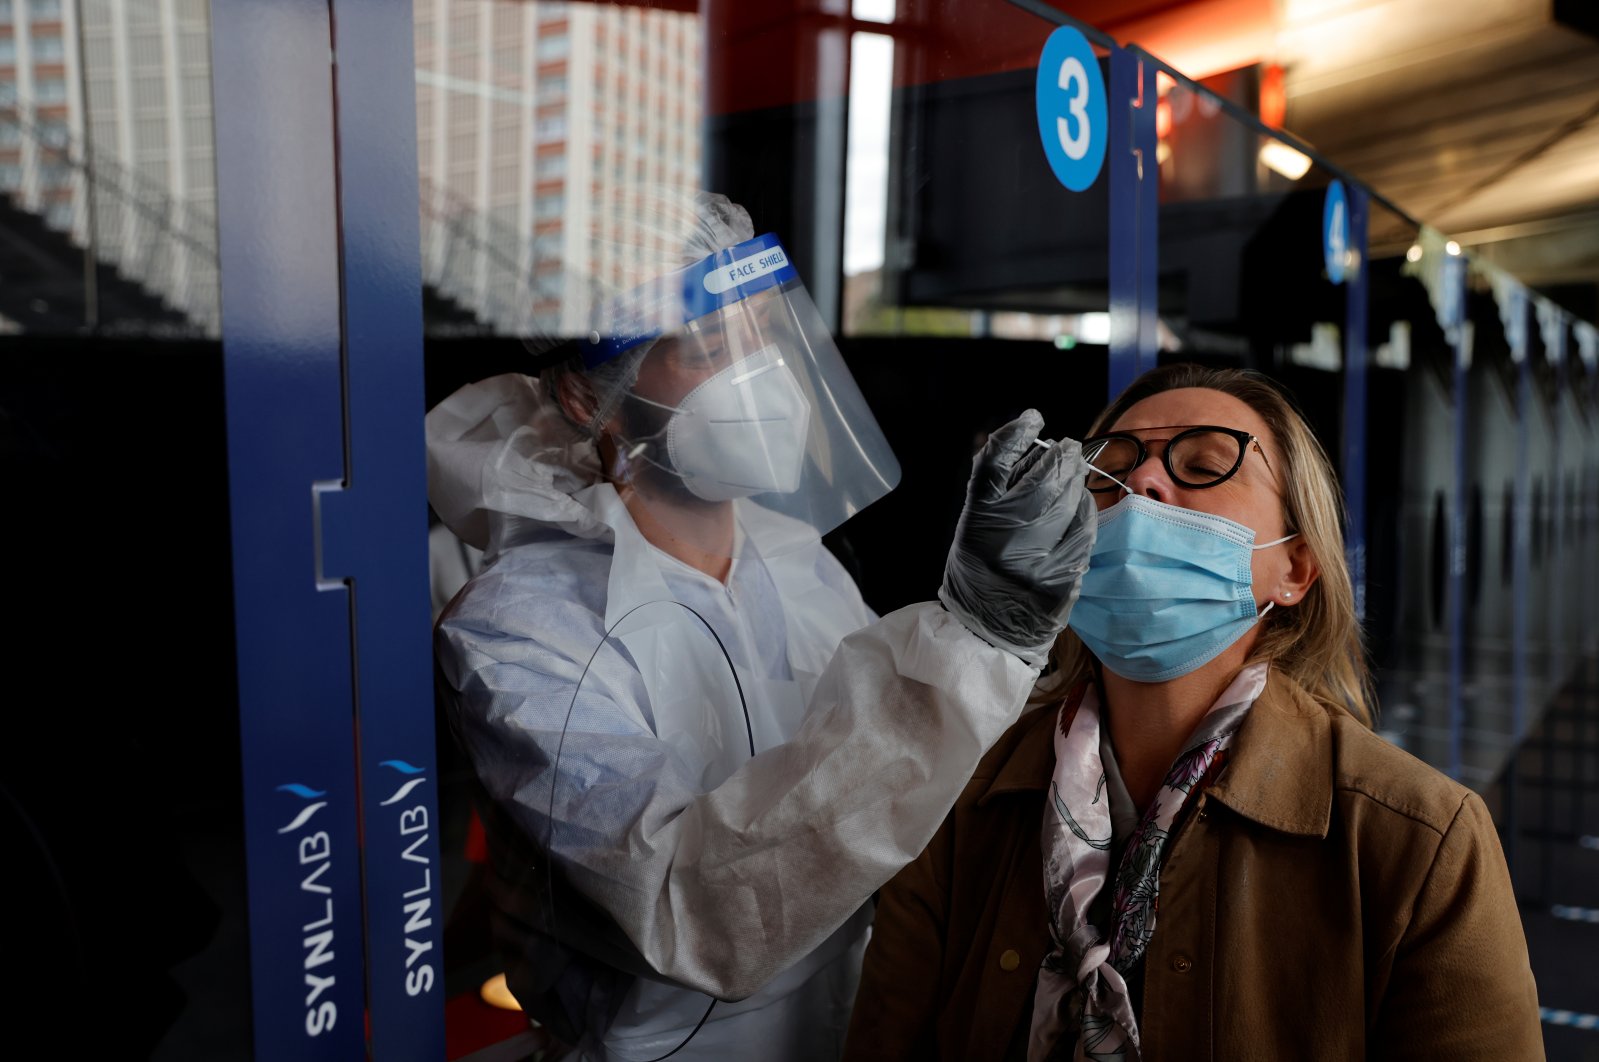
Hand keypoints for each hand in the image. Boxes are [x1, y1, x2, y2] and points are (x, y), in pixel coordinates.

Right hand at [937, 410, 1096, 665]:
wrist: (985, 628)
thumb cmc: (978, 569)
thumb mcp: (973, 526)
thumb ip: (996, 490)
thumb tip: (1033, 447)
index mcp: (976, 522)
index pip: (994, 464)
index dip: (1015, 434)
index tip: (1032, 418)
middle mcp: (1004, 540)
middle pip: (1044, 479)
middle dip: (1062, 456)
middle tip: (1068, 447)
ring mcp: (1035, 563)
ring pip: (1070, 503)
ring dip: (1077, 482)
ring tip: (1075, 473)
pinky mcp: (1061, 580)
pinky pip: (1084, 534)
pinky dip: (1085, 513)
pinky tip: (1081, 506)